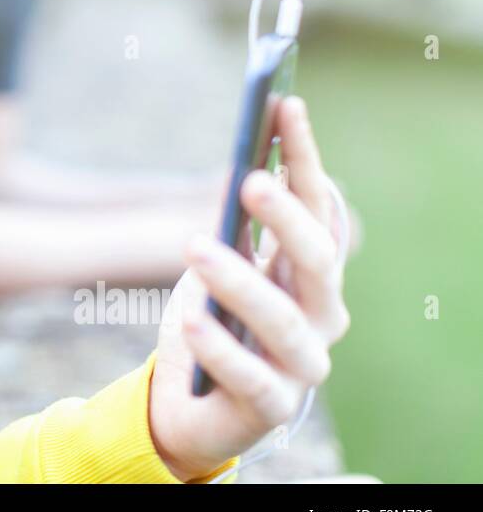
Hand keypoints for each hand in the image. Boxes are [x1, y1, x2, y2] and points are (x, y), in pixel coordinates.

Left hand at [148, 96, 350, 480]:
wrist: (189, 404)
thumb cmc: (212, 320)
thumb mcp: (219, 263)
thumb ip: (236, 224)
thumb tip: (243, 160)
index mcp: (312, 273)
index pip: (319, 207)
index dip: (305, 157)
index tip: (284, 106)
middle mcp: (321, 316)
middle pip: (318, 261)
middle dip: (287, 218)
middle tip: (249, 180)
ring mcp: (301, 365)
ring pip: (284, 321)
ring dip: (241, 280)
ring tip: (196, 246)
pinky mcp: (270, 406)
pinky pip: (252, 378)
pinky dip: (223, 348)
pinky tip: (193, 321)